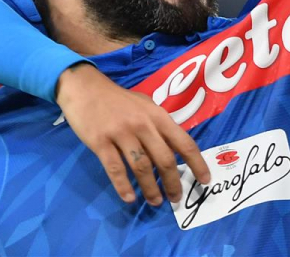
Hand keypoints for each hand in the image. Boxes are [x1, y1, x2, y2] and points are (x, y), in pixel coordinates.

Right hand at [56, 63, 210, 205]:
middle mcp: (143, 125)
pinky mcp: (100, 142)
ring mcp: (121, 133)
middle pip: (164, 159)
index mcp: (157, 116)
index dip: (197, 163)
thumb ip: (160, 125)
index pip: (184, 142)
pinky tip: (129, 198)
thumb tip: (176, 148)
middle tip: (176, 198)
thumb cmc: (118, 99)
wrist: (85, 88)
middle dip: (173, 183)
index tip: (204, 180)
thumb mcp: (145, 105)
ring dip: (150, 189)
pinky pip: (115, 169)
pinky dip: (123, 186)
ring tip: (155, 201)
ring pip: (141, 167)